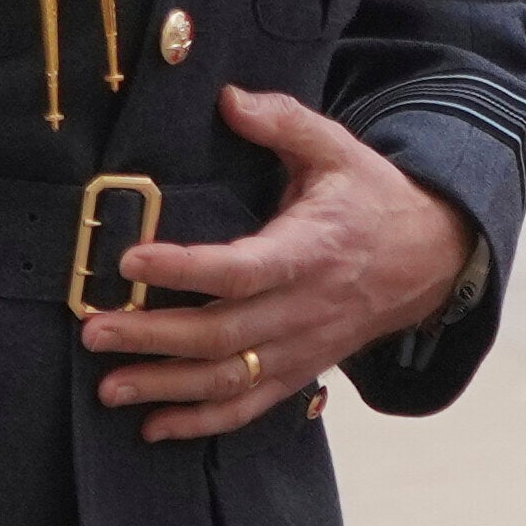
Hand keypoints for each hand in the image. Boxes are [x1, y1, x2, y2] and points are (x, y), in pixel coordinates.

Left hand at [85, 89, 477, 440]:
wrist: (431, 260)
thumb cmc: (372, 200)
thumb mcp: (338, 150)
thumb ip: (284, 122)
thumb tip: (227, 98)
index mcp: (311, 251)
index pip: (242, 269)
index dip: (185, 269)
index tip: (132, 261)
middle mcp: (304, 309)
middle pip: (222, 334)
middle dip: (153, 337)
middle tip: (94, 330)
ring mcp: (302, 347)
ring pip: (228, 379)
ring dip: (166, 387)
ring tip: (109, 387)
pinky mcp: (300, 371)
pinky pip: (249, 406)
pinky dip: (202, 423)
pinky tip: (153, 427)